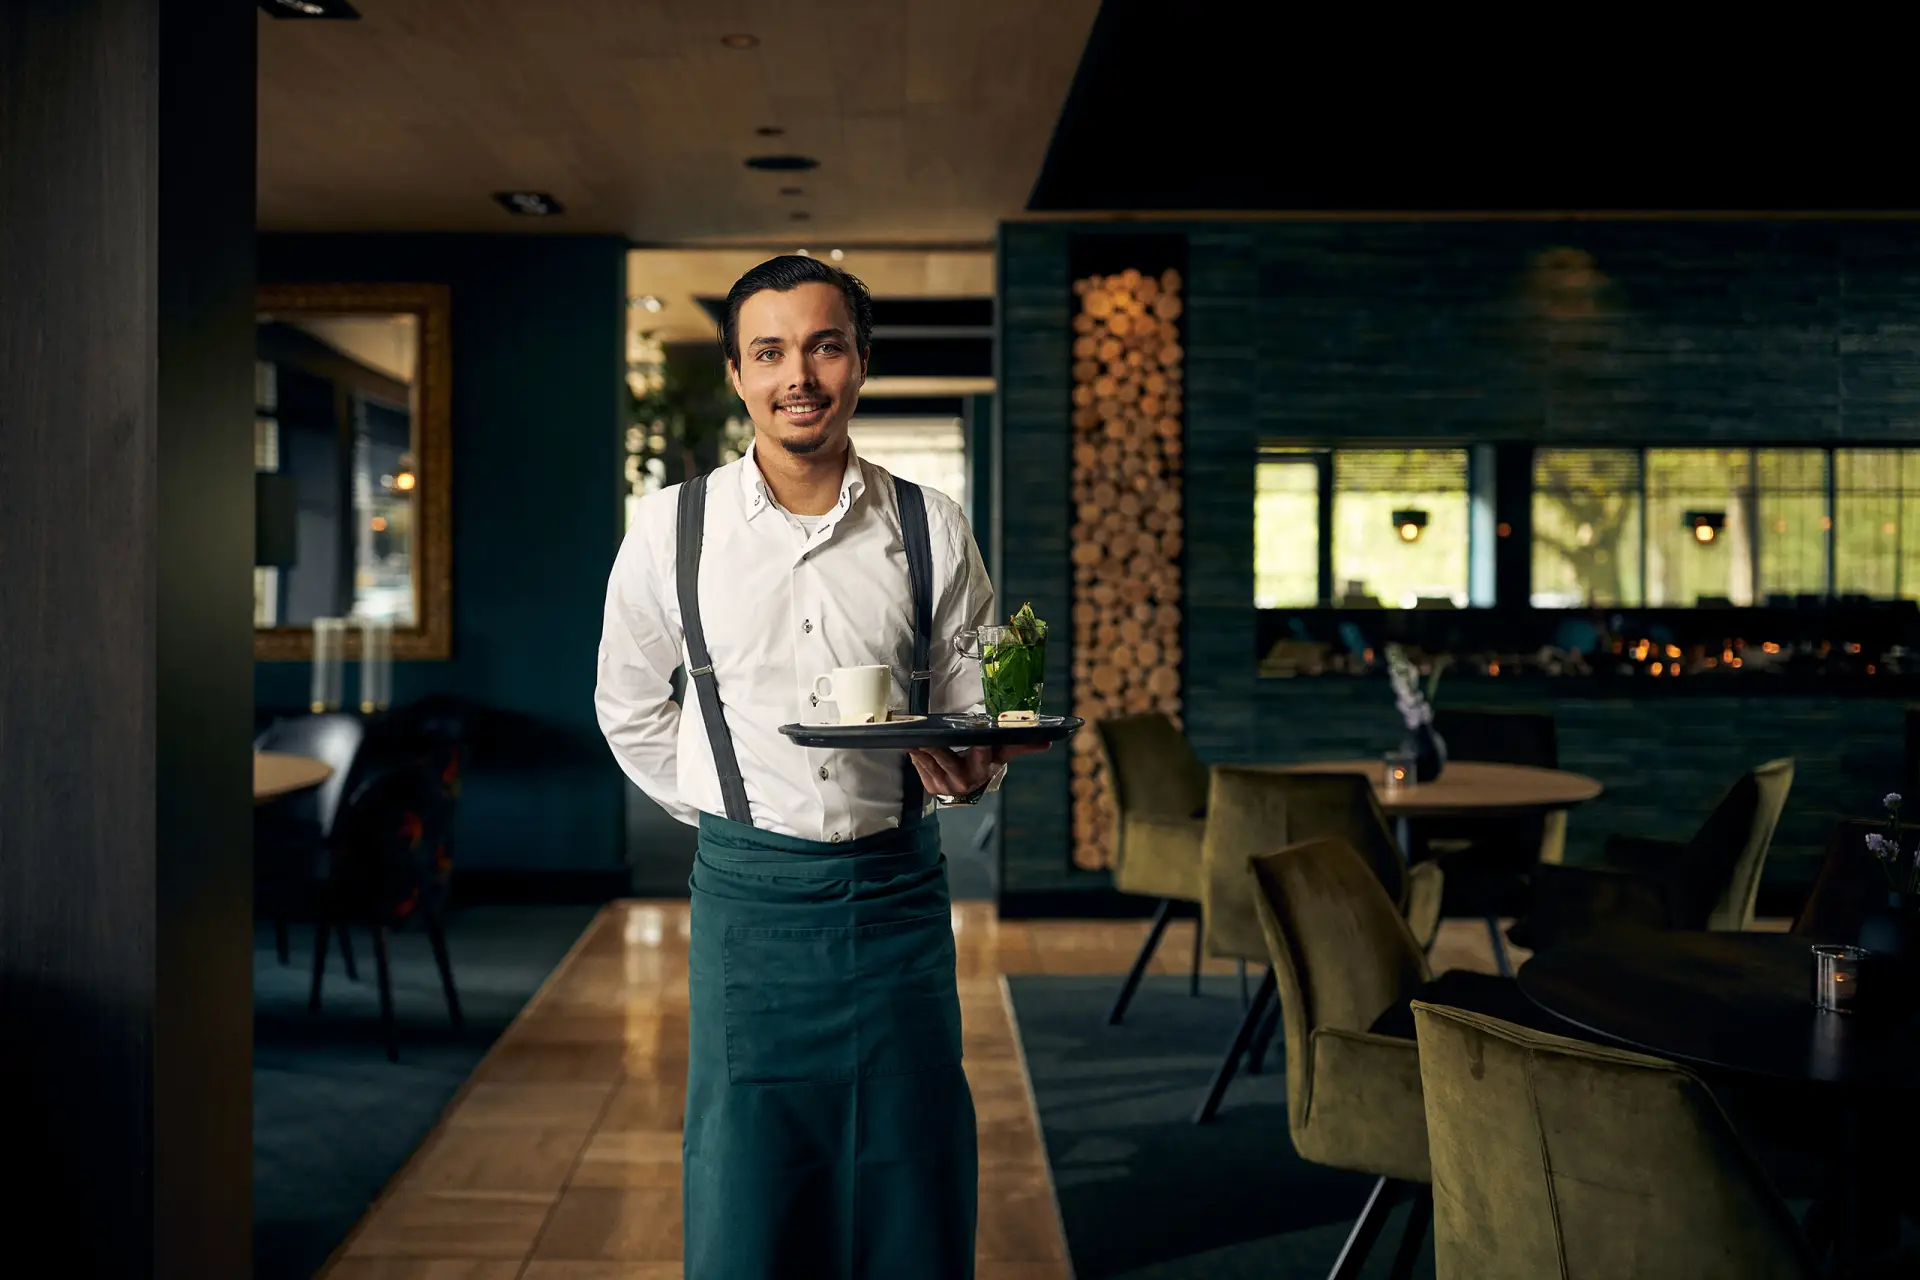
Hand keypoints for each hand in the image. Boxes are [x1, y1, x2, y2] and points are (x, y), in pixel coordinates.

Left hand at [906, 742, 1049, 796]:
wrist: (970, 784)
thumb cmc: (985, 763)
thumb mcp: (1001, 753)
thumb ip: (1021, 745)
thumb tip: (1047, 741)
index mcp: (983, 770)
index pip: (983, 752)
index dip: (981, 740)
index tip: (978, 726)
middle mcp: (965, 782)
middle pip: (948, 759)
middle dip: (937, 747)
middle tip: (928, 734)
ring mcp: (946, 786)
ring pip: (932, 763)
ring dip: (922, 750)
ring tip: (915, 736)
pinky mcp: (932, 787)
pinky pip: (922, 769)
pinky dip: (916, 757)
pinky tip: (913, 746)